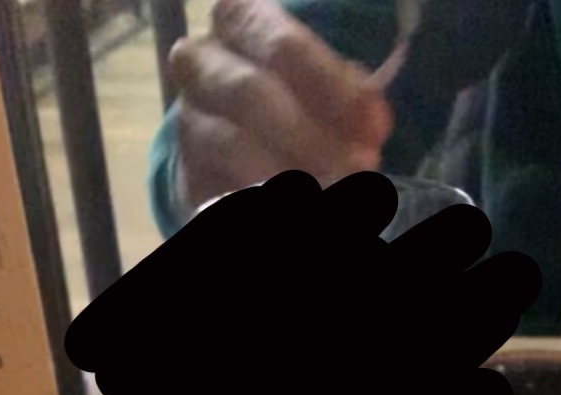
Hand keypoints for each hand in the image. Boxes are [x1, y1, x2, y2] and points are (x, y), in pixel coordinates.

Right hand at [169, 0, 392, 209]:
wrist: (241, 141)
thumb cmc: (292, 98)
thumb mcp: (326, 86)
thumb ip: (352, 98)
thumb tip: (372, 126)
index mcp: (236, 19)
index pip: (282, 45)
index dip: (331, 88)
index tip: (372, 131)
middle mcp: (198, 61)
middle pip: (252, 93)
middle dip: (310, 137)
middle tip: (354, 171)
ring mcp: (188, 119)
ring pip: (233, 144)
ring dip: (291, 174)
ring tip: (332, 193)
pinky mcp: (189, 174)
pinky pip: (224, 190)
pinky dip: (267, 201)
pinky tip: (299, 208)